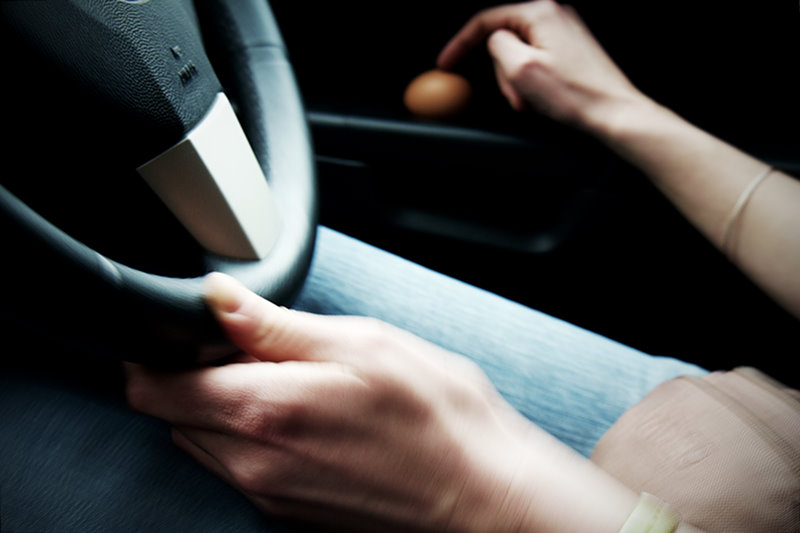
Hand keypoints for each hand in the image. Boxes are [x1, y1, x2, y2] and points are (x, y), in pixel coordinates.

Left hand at [127, 273, 637, 531]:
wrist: (483, 496)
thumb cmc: (438, 419)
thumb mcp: (363, 344)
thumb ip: (276, 325)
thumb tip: (219, 298)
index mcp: (263, 411)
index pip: (154, 387)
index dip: (162, 350)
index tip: (196, 331)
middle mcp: (253, 464)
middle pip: (173, 415)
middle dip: (196, 376)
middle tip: (256, 351)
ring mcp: (268, 495)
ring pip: (204, 442)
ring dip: (226, 407)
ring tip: (292, 383)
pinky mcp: (287, 513)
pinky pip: (240, 468)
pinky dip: (253, 437)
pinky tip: (310, 419)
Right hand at [438, 0, 644, 129]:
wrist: (614, 112)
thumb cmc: (573, 94)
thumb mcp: (520, 69)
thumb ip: (496, 46)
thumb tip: (493, 43)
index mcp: (540, 13)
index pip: (486, 20)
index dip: (460, 43)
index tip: (446, 62)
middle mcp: (554, 15)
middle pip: (504, 40)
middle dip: (502, 73)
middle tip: (515, 97)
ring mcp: (565, 32)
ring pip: (519, 55)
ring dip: (518, 82)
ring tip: (533, 100)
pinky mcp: (571, 50)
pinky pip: (536, 62)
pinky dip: (532, 82)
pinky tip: (543, 98)